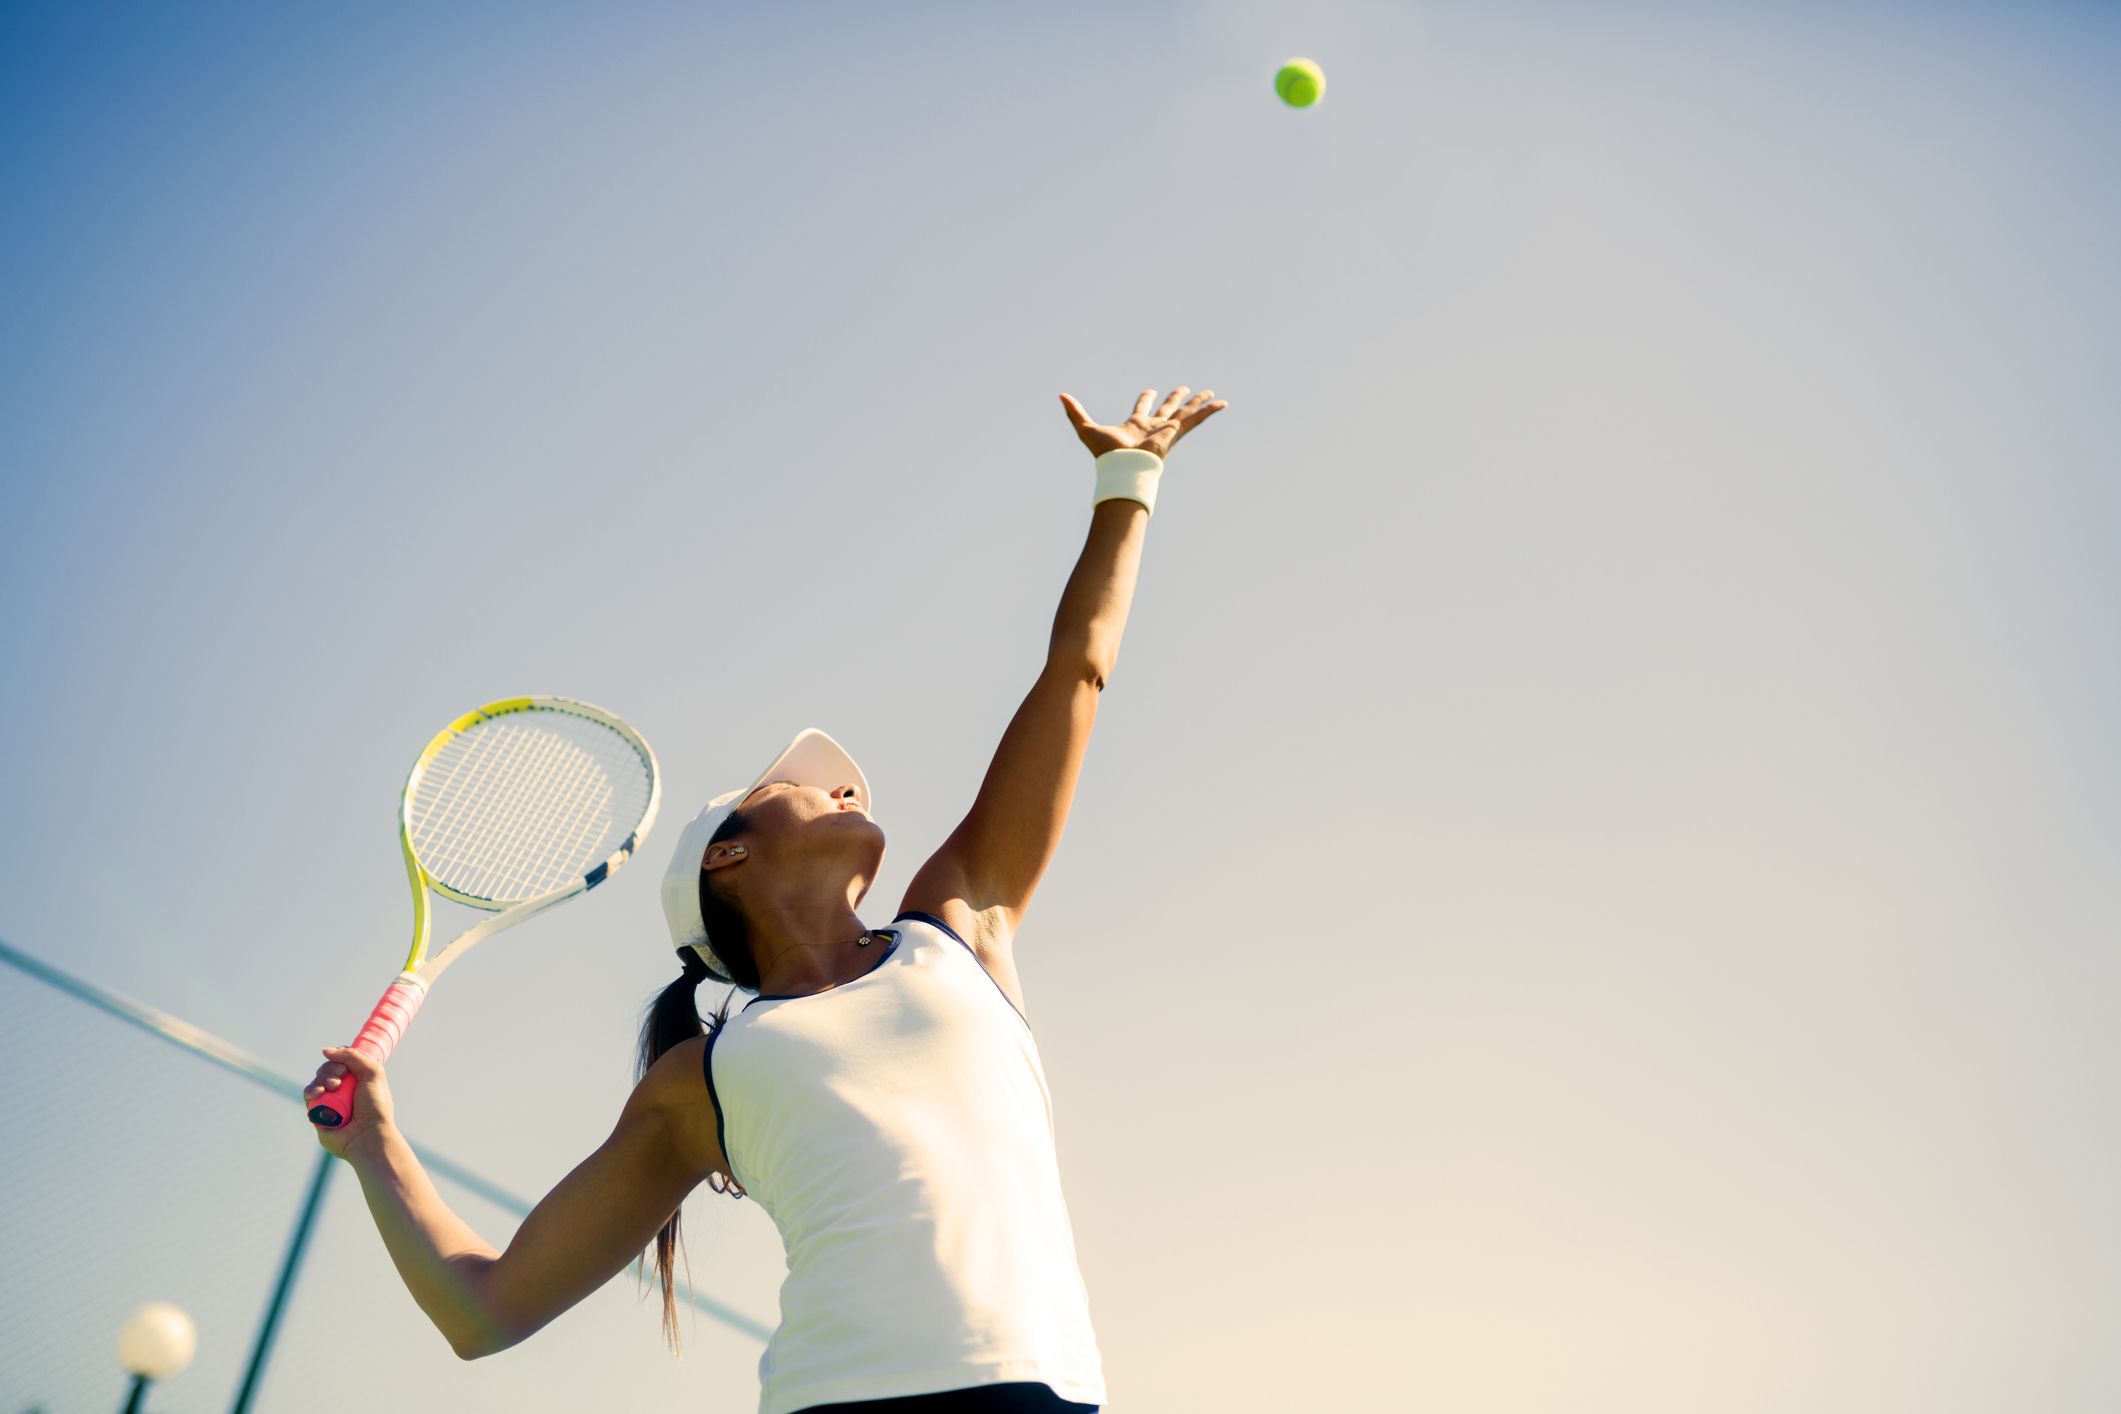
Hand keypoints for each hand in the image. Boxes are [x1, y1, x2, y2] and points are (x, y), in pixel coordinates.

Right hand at [305, 1044, 397, 1158]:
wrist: (367, 1135)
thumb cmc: (375, 1106)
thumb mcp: (372, 1073)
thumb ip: (352, 1056)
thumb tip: (326, 1050)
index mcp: (358, 1077)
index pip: (342, 1059)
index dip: (340, 1057)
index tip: (345, 1066)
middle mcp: (344, 1087)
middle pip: (327, 1068)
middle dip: (331, 1070)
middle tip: (340, 1081)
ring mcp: (330, 1099)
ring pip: (317, 1080)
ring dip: (321, 1080)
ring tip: (331, 1088)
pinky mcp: (318, 1111)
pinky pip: (308, 1096)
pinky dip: (311, 1092)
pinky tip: (317, 1095)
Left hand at [1059, 386, 1226, 460]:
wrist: (1122, 468)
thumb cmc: (1105, 454)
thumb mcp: (1086, 428)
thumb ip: (1074, 412)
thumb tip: (1059, 395)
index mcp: (1136, 425)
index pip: (1143, 408)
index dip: (1146, 399)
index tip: (1150, 391)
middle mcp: (1154, 427)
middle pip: (1168, 409)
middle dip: (1175, 399)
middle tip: (1183, 388)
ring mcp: (1167, 430)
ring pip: (1186, 413)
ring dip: (1197, 402)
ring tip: (1210, 392)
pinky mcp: (1177, 432)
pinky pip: (1196, 419)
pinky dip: (1209, 411)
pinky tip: (1222, 403)